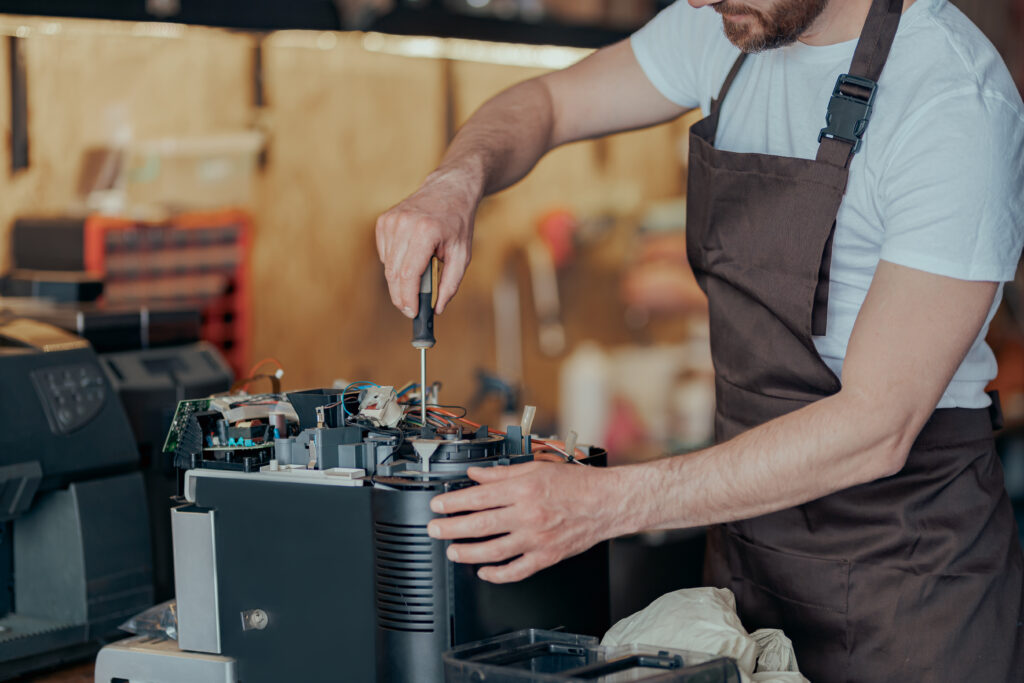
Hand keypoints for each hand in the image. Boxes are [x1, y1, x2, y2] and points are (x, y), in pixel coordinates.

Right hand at [375, 167, 480, 316]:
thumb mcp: (463, 254)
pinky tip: (411, 257)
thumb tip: (436, 308)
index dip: (408, 298)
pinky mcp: (384, 221)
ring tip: (417, 281)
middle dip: (401, 296)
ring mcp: (391, 221)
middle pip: (394, 274)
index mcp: (425, 232)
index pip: (409, 274)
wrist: (449, 189)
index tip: (412, 313)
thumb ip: (450, 284)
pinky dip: (395, 263)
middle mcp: (404, 224)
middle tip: (410, 309)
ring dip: (399, 281)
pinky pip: (385, 254)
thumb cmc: (458, 222)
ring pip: (388, 266)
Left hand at [426, 461, 622, 582]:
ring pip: (494, 551)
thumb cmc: (576, 484)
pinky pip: (516, 571)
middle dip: (451, 528)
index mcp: (524, 490)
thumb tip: (476, 475)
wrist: (606, 503)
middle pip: (480, 525)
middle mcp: (528, 515)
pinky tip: (484, 572)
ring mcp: (536, 539)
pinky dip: (497, 574)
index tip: (438, 505)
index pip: (479, 497)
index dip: (454, 502)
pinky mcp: (546, 556)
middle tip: (434, 529)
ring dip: (468, 553)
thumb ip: (503, 474)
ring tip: (452, 551)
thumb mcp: (536, 468)